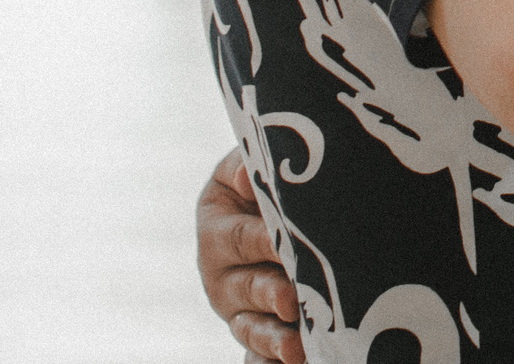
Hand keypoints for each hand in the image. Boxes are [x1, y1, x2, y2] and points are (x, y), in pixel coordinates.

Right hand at [198, 148, 303, 363]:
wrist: (288, 209)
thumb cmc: (272, 183)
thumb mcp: (252, 170)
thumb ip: (249, 168)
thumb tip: (249, 175)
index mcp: (216, 224)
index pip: (240, 237)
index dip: (264, 242)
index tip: (287, 244)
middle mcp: (219, 270)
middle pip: (247, 285)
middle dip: (271, 293)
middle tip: (292, 299)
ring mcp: (237, 307)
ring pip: (252, 326)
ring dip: (274, 337)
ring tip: (295, 344)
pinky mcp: (256, 332)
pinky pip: (259, 351)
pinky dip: (274, 358)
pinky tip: (297, 359)